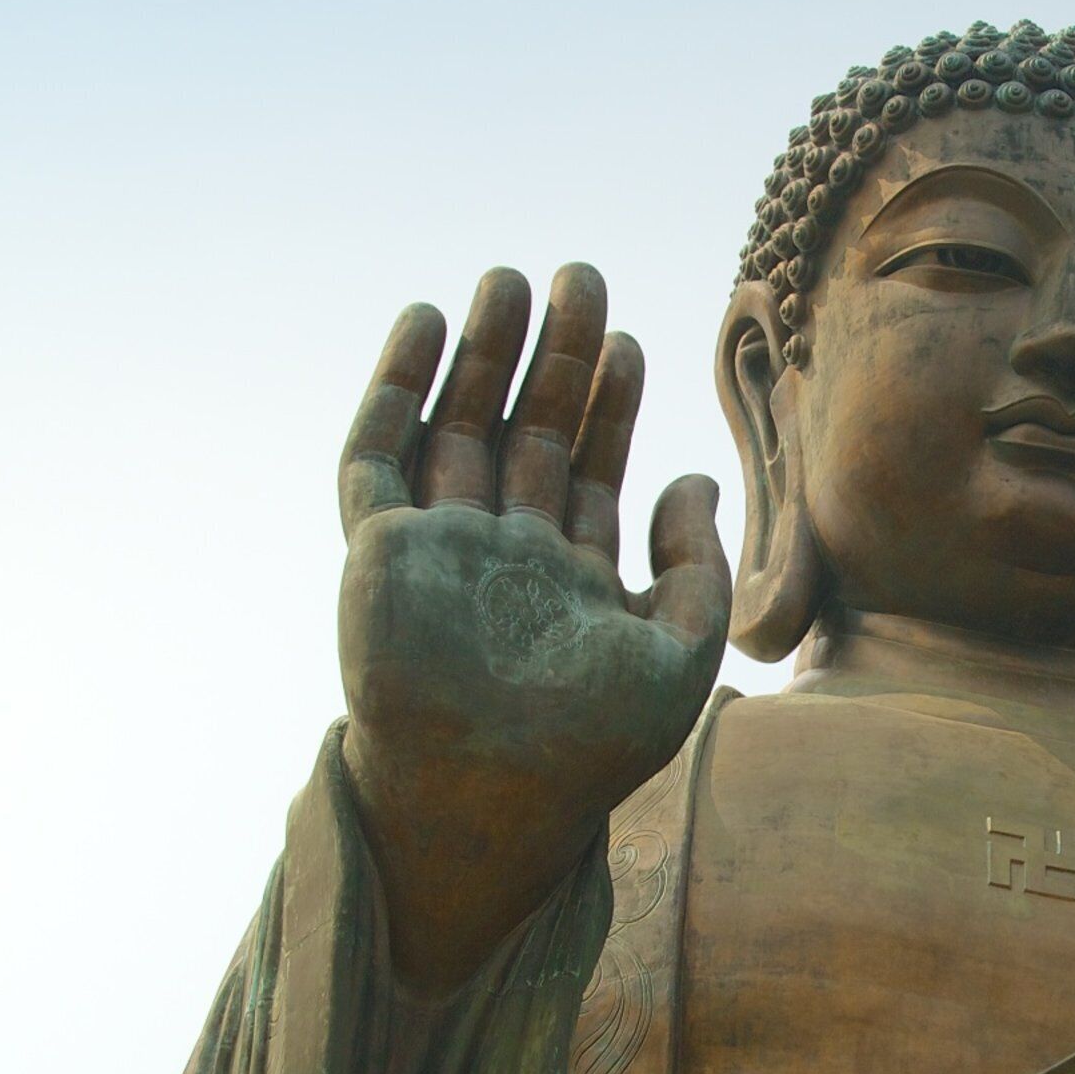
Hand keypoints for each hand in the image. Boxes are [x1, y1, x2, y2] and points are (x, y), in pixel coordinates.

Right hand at [334, 264, 731, 992]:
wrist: (492, 796)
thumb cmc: (588, 751)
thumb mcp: (679, 656)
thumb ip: (697, 567)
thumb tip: (696, 475)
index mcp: (571, 583)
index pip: (591, 471)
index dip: (612, 405)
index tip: (634, 343)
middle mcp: (503, 559)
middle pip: (527, 433)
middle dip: (555, 358)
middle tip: (580, 276)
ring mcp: (438, 552)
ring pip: (457, 428)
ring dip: (482, 355)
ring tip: (509, 280)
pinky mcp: (378, 551)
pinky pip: (377, 455)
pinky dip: (396, 388)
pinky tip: (425, 323)